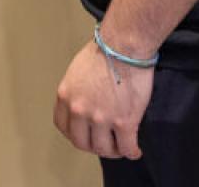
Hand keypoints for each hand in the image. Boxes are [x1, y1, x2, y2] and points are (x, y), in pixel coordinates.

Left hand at [53, 40, 153, 159]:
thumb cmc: (103, 52)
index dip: (75, 134)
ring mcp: (101, 118)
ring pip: (103, 149)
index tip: (85, 134)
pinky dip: (131, 152)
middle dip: (93, 145)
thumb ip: (77, 92)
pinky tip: (135, 149)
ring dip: (113, 150)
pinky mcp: (124, 122)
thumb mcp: (77, 71)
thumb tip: (85, 106)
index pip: (63, 126)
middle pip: (81, 142)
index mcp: (66, 95)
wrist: (123, 47)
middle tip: (104, 143)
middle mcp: (79, 109)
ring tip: (120, 146)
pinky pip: (127, 149)